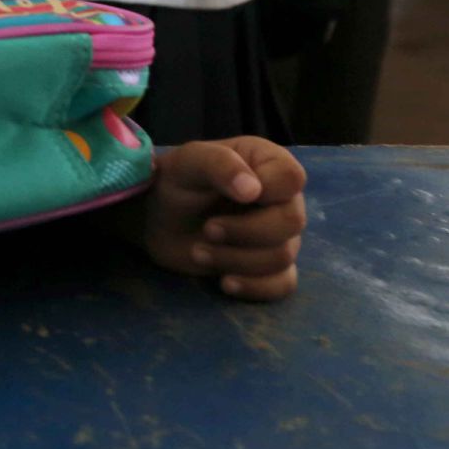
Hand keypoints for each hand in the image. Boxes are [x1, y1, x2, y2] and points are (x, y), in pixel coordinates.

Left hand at [139, 137, 306, 300]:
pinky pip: (282, 284)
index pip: (291, 177)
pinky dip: (254, 287)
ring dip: (237, 258)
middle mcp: (282, 199)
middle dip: (246, 231)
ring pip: (282, 256)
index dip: (269, 190)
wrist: (157, 219)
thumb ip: (219, 164)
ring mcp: (280, 235)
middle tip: (208, 229)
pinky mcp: (270, 267)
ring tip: (199, 251)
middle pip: (291, 221)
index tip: (239, 197)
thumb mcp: (188, 162)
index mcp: (267, 163)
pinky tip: (224, 282)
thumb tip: (253, 191)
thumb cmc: (176, 181)